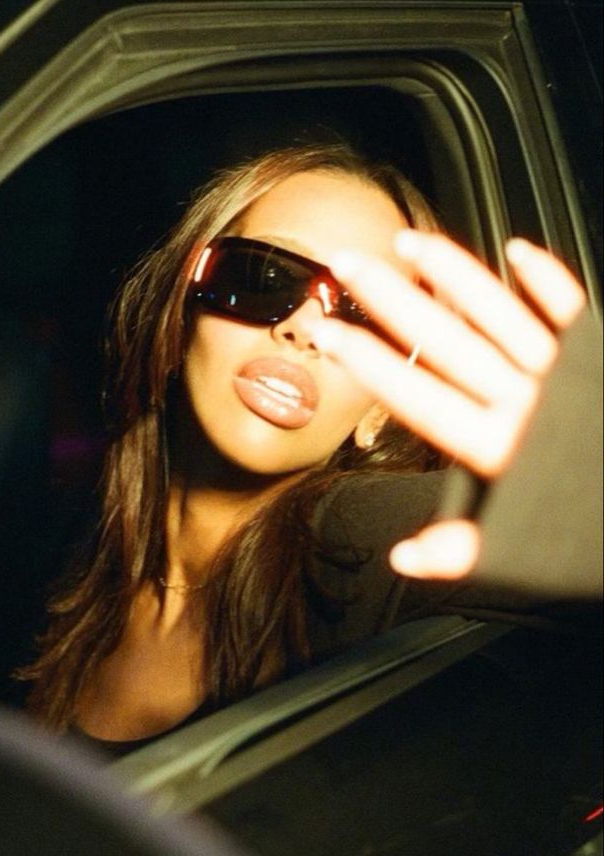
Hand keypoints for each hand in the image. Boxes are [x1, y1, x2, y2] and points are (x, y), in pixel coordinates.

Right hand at [315, 232, 585, 578]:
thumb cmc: (593, 530)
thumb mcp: (526, 551)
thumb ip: (464, 550)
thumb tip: (407, 558)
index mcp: (501, 448)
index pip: (419, 398)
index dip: (370, 364)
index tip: (332, 335)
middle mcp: (526, 403)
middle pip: (446, 342)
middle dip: (392, 300)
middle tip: (351, 265)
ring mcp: (562, 377)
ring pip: (498, 315)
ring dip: (453, 276)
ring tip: (413, 243)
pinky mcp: (594, 362)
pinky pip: (569, 312)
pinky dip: (546, 280)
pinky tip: (521, 250)